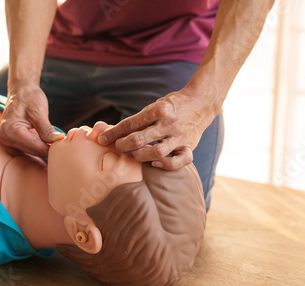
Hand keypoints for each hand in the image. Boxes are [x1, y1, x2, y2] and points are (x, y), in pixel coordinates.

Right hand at [0, 84, 63, 156]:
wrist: (21, 91)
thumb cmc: (28, 98)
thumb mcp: (39, 113)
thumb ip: (47, 129)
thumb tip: (58, 140)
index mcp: (11, 132)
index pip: (36, 148)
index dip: (52, 148)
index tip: (65, 146)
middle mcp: (6, 139)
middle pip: (35, 151)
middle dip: (49, 148)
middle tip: (64, 143)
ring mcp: (9, 142)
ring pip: (34, 151)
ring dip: (46, 147)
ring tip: (57, 140)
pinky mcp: (14, 143)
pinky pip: (31, 148)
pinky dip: (41, 145)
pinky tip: (49, 141)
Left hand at [98, 88, 217, 169]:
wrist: (201, 102)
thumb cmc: (172, 106)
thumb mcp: (155, 106)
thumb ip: (139, 120)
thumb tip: (112, 132)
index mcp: (159, 109)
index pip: (130, 123)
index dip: (114, 133)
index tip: (102, 139)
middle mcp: (170, 122)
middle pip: (140, 139)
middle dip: (124, 145)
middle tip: (118, 147)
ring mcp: (181, 136)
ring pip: (156, 152)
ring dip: (140, 156)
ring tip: (133, 154)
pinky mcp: (190, 146)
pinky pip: (180, 161)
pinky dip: (166, 165)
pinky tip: (155, 163)